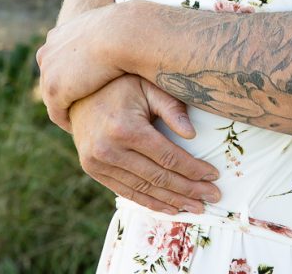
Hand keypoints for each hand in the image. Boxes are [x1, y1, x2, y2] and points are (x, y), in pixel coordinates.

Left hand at [37, 5, 125, 129]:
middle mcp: (48, 52)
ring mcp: (48, 72)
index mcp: (57, 35)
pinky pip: (58, 113)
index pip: (57, 61)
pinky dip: (69, 122)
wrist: (122, 34)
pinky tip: (84, 127)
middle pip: (51, 80)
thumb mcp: (108, 29)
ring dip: (66, 109)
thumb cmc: (125, 30)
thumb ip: (100, 37)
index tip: (84, 86)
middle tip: (82, 107)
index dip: (70, 75)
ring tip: (84, 120)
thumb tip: (111, 41)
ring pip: (53, 98)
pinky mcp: (54, 91)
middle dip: (65, 93)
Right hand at [69, 75, 220, 213]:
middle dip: (188, 189)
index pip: (167, 157)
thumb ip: (171, 107)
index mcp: (126, 129)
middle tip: (212, 196)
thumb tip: (192, 133)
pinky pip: (126, 192)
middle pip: (158, 178)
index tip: (213, 175)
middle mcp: (109, 150)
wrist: (78, 90)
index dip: (193, 169)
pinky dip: (149, 202)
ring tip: (196, 207)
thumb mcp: (148, 85)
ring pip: (143, 190)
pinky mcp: (93, 170)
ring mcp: (98, 163)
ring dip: (172, 201)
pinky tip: (169, 207)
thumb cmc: (121, 83)